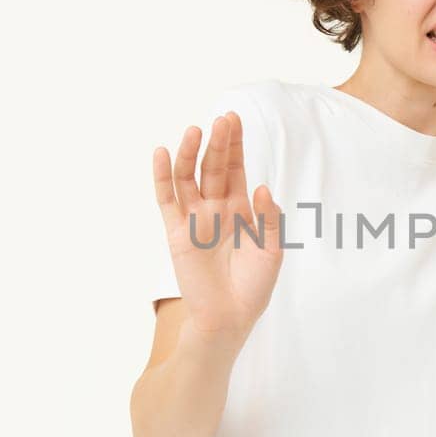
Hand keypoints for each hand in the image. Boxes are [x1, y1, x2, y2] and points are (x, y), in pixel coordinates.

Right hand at [152, 112, 284, 339]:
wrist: (230, 317)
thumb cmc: (254, 287)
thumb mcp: (272, 250)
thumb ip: (269, 218)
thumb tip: (262, 187)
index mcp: (242, 209)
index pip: (236, 168)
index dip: (235, 144)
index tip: (233, 119)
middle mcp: (216, 208)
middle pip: (213, 167)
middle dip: (218, 143)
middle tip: (221, 120)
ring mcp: (195, 218)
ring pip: (189, 177)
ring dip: (190, 153)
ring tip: (194, 130)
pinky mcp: (176, 232)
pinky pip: (167, 199)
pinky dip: (162, 176)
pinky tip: (162, 154)